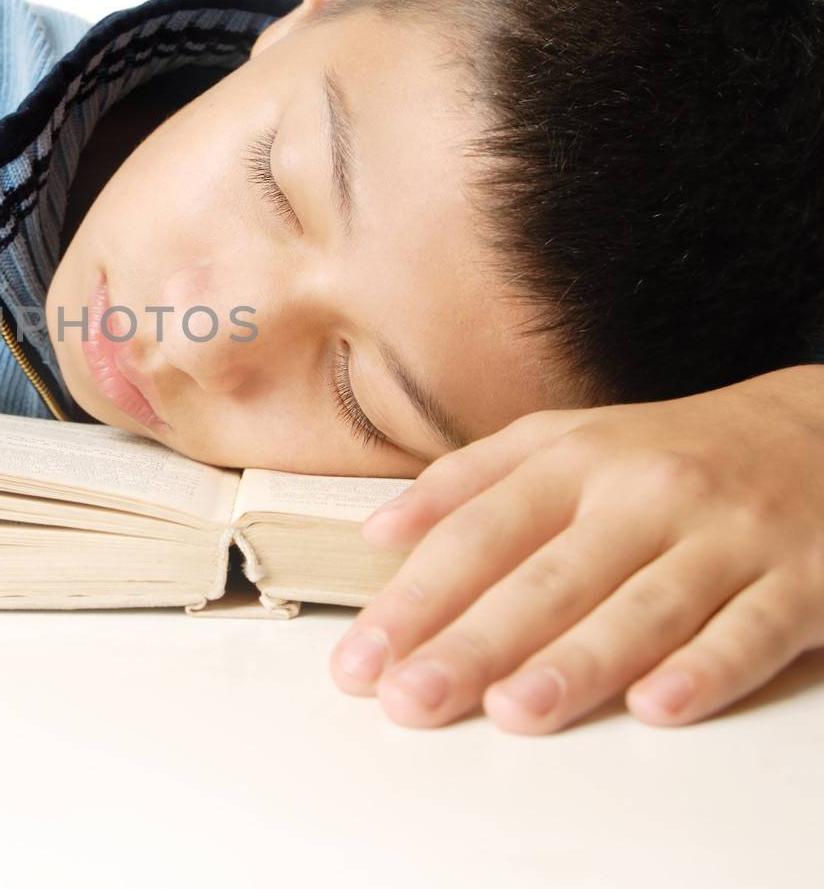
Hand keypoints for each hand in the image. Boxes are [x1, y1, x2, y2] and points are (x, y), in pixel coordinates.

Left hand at [328, 364, 823, 732]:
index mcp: (575, 461)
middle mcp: (644, 494)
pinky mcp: (803, 579)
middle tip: (412, 697)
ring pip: (644, 606)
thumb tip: (380, 532)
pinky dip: (706, 666)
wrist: (822, 431)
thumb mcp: (565, 440)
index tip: (364, 656)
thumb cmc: (673, 451)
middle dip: (473, 643)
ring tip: (513, 709)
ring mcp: (725, 537)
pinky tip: (658, 703)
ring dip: (577, 662)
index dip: (416, 597)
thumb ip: (467, 482)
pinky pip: (751, 629)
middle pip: (547, 577)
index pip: (478, 533)